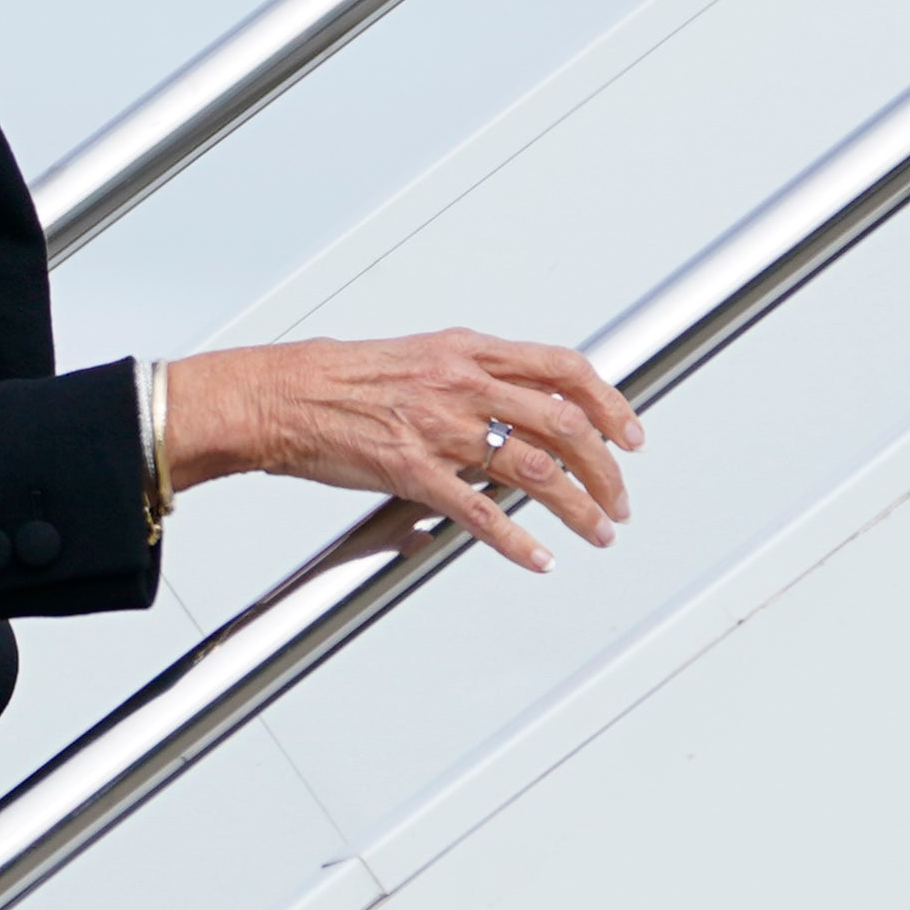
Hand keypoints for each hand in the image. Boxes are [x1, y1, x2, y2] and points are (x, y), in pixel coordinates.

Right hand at [162, 329, 642, 575]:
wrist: (279, 395)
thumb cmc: (339, 379)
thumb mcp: (419, 359)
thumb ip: (473, 379)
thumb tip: (518, 409)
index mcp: (467, 351)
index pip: (563, 369)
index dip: (609, 404)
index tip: (629, 435)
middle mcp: (462, 384)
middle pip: (564, 425)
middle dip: (606, 469)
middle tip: (619, 499)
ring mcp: (439, 428)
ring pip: (535, 470)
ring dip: (578, 507)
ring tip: (598, 532)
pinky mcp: (412, 471)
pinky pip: (480, 512)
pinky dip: (518, 541)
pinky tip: (539, 558)